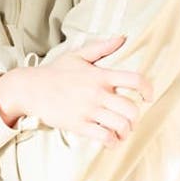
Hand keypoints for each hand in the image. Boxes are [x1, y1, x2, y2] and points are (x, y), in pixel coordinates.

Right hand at [0, 37, 153, 146]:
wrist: (30, 88)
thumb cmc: (55, 72)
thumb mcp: (78, 55)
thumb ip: (102, 47)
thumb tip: (122, 38)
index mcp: (100, 75)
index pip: (134, 80)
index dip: (147, 89)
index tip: (148, 97)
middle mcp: (97, 92)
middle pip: (131, 109)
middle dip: (136, 118)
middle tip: (131, 120)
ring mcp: (88, 110)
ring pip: (121, 125)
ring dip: (126, 132)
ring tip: (122, 133)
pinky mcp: (78, 125)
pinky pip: (104, 137)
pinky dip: (113, 143)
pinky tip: (111, 141)